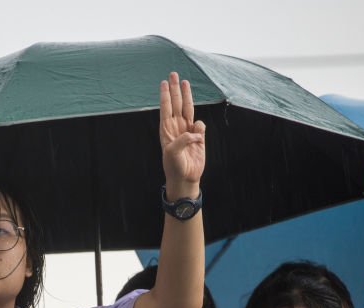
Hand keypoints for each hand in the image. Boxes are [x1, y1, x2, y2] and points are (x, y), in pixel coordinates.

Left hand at [160, 72, 205, 196]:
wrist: (185, 177)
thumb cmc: (175, 166)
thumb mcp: (173, 153)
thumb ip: (182, 139)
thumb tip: (195, 130)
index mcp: (166, 130)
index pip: (166, 108)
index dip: (165, 95)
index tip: (164, 83)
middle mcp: (176, 127)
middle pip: (176, 103)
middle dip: (175, 89)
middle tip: (173, 74)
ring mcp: (187, 130)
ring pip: (188, 108)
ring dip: (186, 95)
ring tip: (184, 81)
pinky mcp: (198, 136)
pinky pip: (200, 125)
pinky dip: (199, 127)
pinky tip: (197, 136)